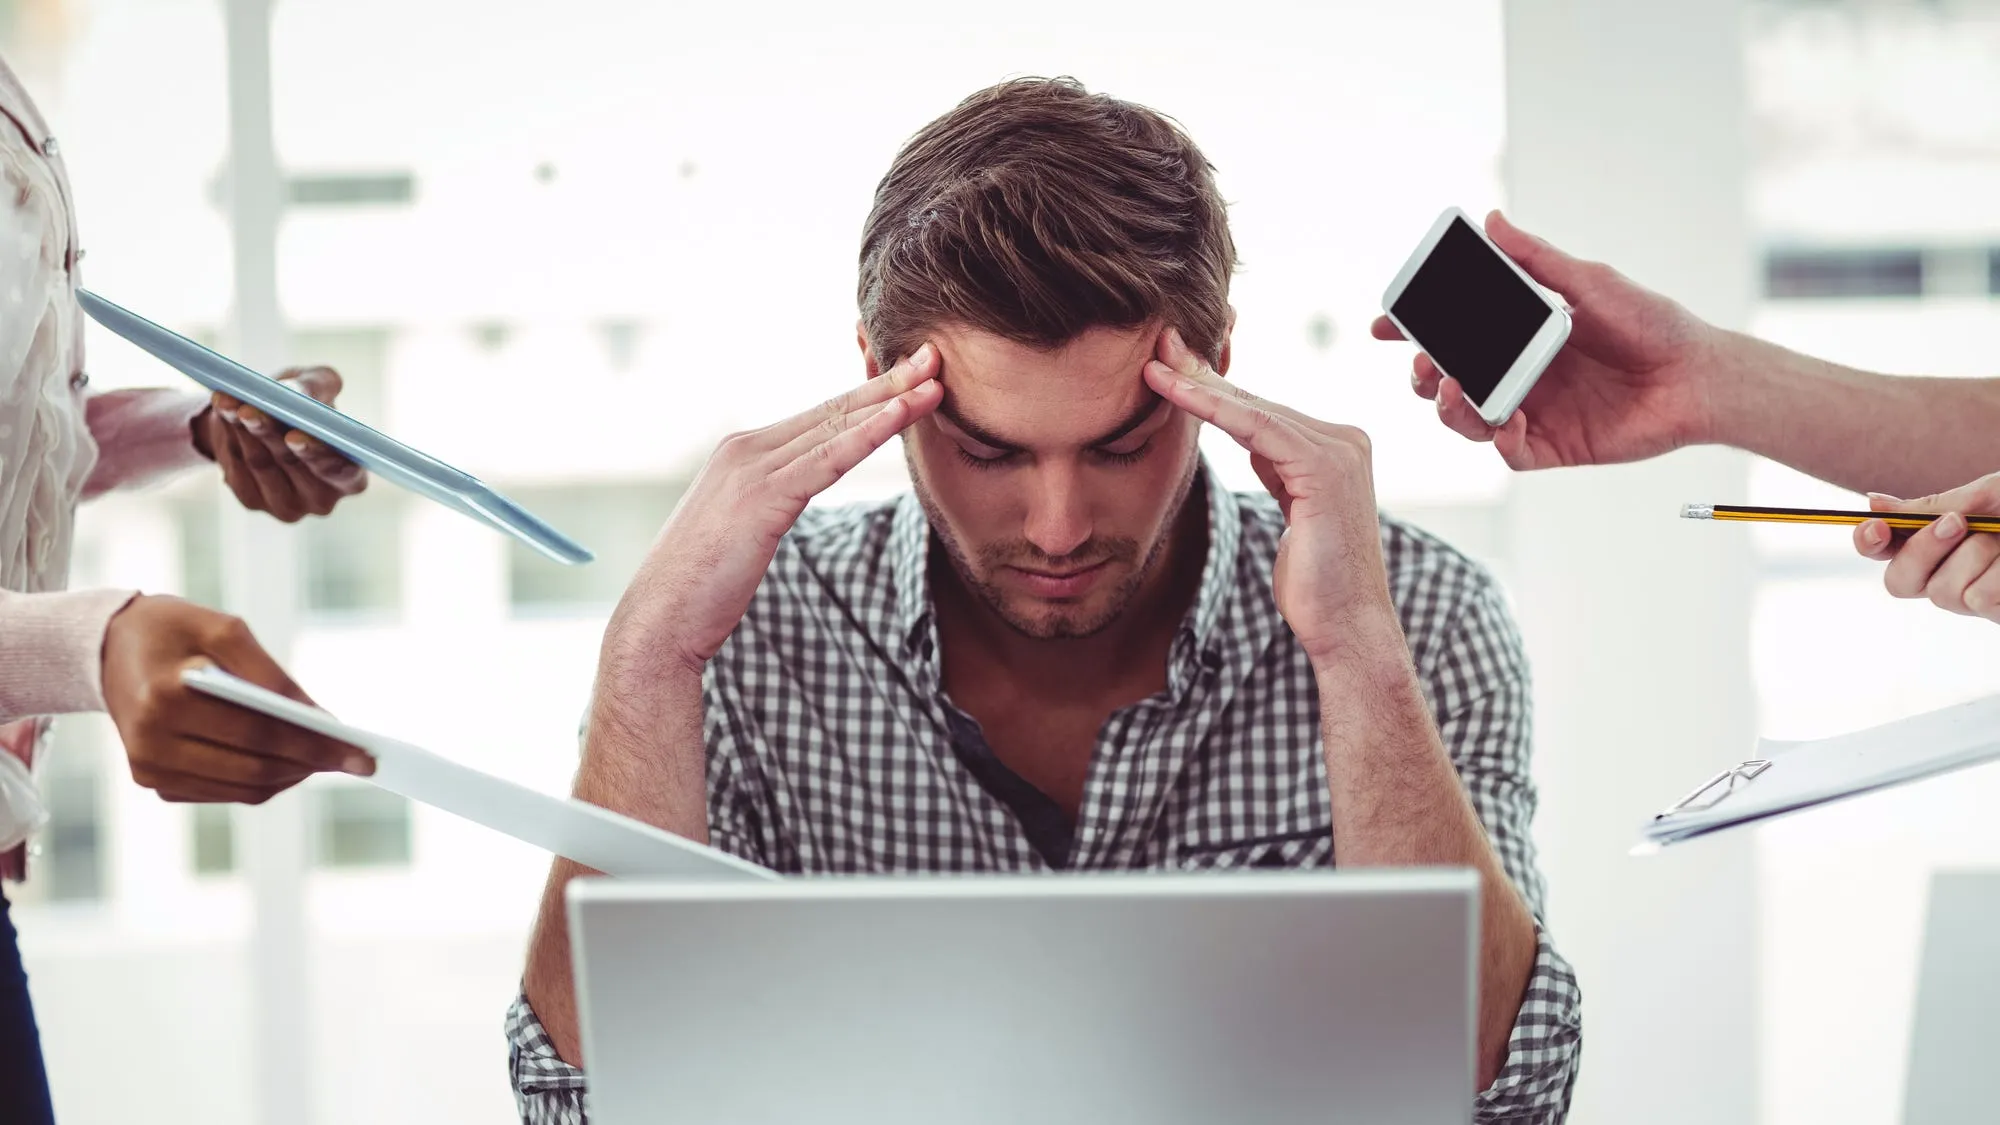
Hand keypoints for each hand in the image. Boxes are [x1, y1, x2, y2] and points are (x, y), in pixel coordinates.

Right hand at [101, 594, 371, 802]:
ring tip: (327, 757)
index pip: (257, 735)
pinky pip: (222, 790)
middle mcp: (151, 742)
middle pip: (252, 769)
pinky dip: (262, 779)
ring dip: (291, 775)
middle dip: (311, 764)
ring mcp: (148, 768)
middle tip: (356, 759)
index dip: (314, 746)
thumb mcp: (224, 629)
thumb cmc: (173, 630)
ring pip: (242, 788)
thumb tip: (319, 719)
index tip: (362, 753)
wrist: (108, 648)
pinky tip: (289, 760)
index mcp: (166, 699)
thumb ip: (271, 675)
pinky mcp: (153, 780)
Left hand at [194, 366, 367, 521]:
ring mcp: (287, 505)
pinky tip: (224, 414)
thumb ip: (318, 385)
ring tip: (229, 402)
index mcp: (351, 475)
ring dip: (242, 430)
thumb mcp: (317, 385)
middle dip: (269, 433)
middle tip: (249, 410)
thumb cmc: (303, 405)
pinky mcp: (252, 501)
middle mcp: (323, 498)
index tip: (294, 435)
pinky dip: (229, 437)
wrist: (264, 421)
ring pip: (261, 463)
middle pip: (293, 464)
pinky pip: (237, 468)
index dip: (319, 453)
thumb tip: (297, 393)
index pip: (341, 471)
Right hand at [604, 345, 942, 674]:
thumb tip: (792, 499)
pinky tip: (899, 417)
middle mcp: (745, 448)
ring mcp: (751, 470)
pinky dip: (867, 436)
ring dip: (890, 402)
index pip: (818, 417)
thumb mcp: (740, 530)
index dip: (867, 395)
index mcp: (742, 453)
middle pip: (832, 411)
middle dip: (887, 383)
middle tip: (933, 357)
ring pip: (835, 428)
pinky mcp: (762, 500)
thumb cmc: (701, 585)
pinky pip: (827, 461)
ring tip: (933, 380)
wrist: (659, 619)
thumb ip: (768, 501)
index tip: (909, 376)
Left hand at [1145, 327, 1393, 665]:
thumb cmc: (1314, 583)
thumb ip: (1281, 472)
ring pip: (1253, 409)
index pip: (1264, 412)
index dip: (1215, 389)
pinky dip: (1213, 408)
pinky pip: (1256, 428)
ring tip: (1155, 364)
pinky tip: (1178, 392)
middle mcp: (1344, 440)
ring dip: (1199, 385)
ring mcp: (1339, 450)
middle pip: (1257, 402)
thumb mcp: (1293, 512)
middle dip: (1203, 374)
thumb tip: (1257, 445)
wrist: (1346, 627)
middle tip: (1158, 344)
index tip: (1173, 367)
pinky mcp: (1324, 467)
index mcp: (1337, 448)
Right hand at [1370, 210, 1724, 470]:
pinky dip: (1499, 437)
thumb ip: (1536, 259)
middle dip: (1422, 374)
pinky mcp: (1552, 446)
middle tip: (1420, 364)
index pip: (1454, 334)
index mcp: (1519, 336)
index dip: (1413, 332)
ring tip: (1450, 389)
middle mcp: (1519, 375)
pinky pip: (1509, 451)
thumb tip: (1492, 221)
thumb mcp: (1589, 282)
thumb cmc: (1651, 323)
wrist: (1697, 375)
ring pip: (1467, 419)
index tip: (1387, 324)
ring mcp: (1532, 412)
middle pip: (1448, 380)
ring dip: (1449, 407)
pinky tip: (1507, 420)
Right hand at [1855, 473, 1999, 623]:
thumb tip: (1872, 502)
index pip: (1881, 550)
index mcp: (1934, 544)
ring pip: (1943, 592)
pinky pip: (1980, 600)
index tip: (1877, 527)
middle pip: (1899, 582)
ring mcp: (1971, 601)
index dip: (1868, 542)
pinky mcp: (1995, 614)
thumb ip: (1930, 507)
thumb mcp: (1982, 496)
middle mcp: (1946, 575)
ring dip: (1980, 556)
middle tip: (1958, 522)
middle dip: (1922, 550)